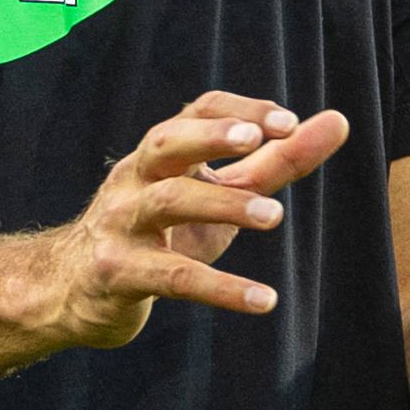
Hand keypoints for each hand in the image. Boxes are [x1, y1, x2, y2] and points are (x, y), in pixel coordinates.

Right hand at [48, 93, 350, 348]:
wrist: (71, 291)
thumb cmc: (157, 235)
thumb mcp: (218, 195)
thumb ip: (276, 161)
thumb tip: (338, 122)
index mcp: (159, 154)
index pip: (196, 111)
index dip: (239, 110)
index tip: (288, 122)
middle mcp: (135, 179)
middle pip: (167, 142)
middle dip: (211, 136)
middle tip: (257, 139)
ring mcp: (122, 225)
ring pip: (168, 202)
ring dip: (223, 205)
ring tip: (275, 216)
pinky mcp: (118, 273)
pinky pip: (171, 277)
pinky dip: (219, 287)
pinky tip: (263, 299)